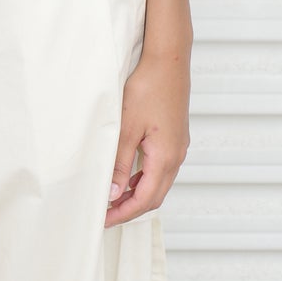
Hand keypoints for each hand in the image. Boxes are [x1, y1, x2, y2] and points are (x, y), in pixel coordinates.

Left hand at [106, 48, 190, 225]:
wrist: (169, 60)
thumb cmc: (148, 88)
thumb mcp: (126, 128)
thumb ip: (119, 163)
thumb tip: (113, 194)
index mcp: (166, 157)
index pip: (145, 199)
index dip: (124, 214)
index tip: (103, 220)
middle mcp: (176, 156)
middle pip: (155, 197)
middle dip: (130, 210)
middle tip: (105, 215)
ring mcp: (178, 147)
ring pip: (158, 183)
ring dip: (137, 195)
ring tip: (113, 199)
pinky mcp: (175, 137)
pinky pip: (161, 169)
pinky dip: (144, 180)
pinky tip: (128, 177)